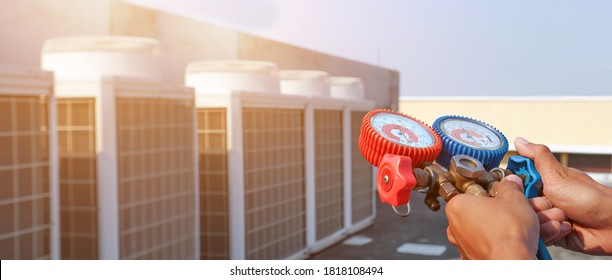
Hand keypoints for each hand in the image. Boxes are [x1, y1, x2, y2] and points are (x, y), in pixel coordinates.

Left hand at [445, 175, 538, 258]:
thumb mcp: (513, 198)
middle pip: (492, 212)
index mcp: (457, 207)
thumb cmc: (506, 232)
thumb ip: (511, 187)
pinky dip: (521, 240)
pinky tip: (542, 236)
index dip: (495, 190)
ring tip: (547, 220)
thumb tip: (511, 183)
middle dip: (518, 209)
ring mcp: (468, 245)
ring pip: (500, 228)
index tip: (508, 190)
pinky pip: (502, 244)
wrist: (512, 264)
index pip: (474, 192)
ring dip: (525, 223)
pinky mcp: (481, 258)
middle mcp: (457, 227)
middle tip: (533, 205)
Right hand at [515, 137, 611, 254]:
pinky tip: (566, 229)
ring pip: (528, 221)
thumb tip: (519, 140)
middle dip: (534, 207)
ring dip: (545, 221)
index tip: (523, 189)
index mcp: (542, 182)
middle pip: (519, 205)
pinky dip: (551, 234)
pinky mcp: (551, 234)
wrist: (611, 225)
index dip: (516, 188)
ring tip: (563, 219)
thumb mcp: (557, 174)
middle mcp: (542, 199)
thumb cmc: (588, 197)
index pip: (516, 184)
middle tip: (550, 204)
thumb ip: (538, 157)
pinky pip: (538, 236)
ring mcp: (547, 217)